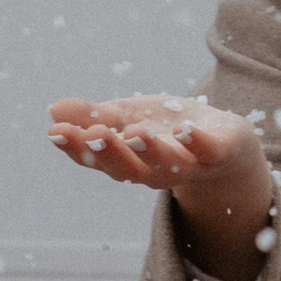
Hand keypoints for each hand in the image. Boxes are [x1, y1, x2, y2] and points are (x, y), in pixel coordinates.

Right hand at [51, 95, 275, 280]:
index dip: (76, 147)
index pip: (97, 158)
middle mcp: (154, 170)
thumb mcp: (128, 117)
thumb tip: (53, 109)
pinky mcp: (218, 154)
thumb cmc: (168, 131)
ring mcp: (187, 165)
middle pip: (128, 169)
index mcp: (127, 160)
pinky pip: (208, 152)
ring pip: (166, 166)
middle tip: (94, 135)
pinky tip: (185, 130)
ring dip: (151, 151)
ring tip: (136, 132)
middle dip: (111, 153)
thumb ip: (95, 116)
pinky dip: (196, 143)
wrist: (227, 145)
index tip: (57, 132)